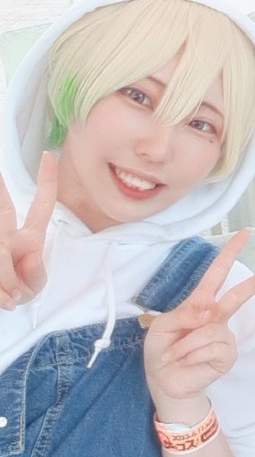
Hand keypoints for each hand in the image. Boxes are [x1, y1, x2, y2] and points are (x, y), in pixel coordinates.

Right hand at [0, 151, 57, 308]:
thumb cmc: (12, 295)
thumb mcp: (30, 289)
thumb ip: (34, 277)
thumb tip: (31, 258)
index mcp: (28, 238)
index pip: (40, 205)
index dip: (46, 181)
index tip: (48, 156)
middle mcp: (7, 235)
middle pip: (5, 210)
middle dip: (1, 192)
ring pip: (3, 254)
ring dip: (6, 278)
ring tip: (9, 297)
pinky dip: (2, 293)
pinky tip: (5, 300)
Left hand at [143, 230, 254, 405]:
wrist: (164, 382)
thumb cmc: (162, 351)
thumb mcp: (162, 327)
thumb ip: (183, 314)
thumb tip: (207, 310)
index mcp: (199, 304)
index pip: (217, 274)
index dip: (229, 253)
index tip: (245, 233)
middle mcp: (215, 318)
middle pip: (237, 295)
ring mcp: (224, 336)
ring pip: (209, 330)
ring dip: (186, 343)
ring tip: (178, 354)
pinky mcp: (227, 355)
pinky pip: (212, 347)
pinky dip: (194, 354)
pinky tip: (190, 362)